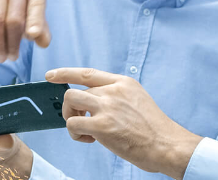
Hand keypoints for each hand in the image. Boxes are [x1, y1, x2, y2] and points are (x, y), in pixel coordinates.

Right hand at [0, 0, 51, 61]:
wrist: (8, 0)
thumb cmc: (26, 14)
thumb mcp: (38, 22)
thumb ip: (42, 33)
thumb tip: (42, 42)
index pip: (36, 6)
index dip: (35, 21)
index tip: (32, 36)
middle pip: (14, 18)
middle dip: (12, 42)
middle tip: (11, 58)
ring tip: (1, 58)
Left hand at [46, 68, 201, 178]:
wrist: (167, 145)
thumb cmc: (153, 130)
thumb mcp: (137, 100)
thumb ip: (117, 96)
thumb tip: (92, 104)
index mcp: (123, 82)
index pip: (88, 73)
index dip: (66, 73)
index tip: (51, 75)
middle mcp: (113, 90)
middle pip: (75, 91)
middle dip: (71, 108)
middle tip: (81, 123)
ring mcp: (107, 106)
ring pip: (70, 101)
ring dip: (70, 118)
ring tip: (84, 131)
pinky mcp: (102, 125)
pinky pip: (72, 124)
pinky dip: (76, 134)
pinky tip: (91, 140)